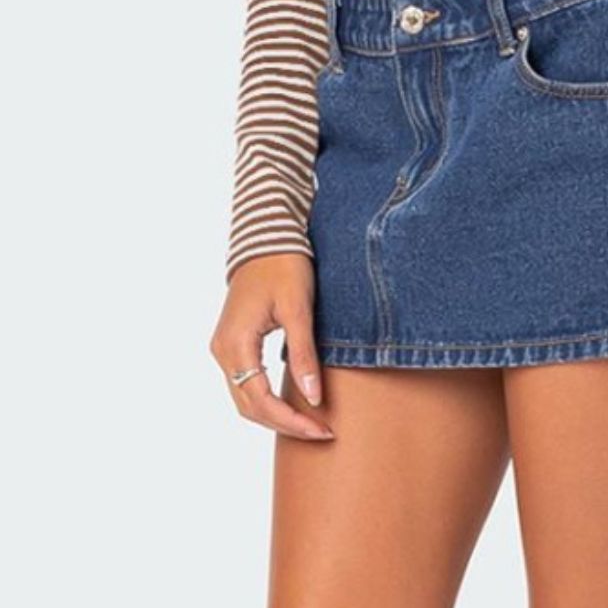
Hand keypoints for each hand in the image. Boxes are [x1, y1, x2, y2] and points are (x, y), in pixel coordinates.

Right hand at [209, 254, 333, 440]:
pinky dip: (267, 399)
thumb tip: (313, 398)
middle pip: (250, 407)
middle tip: (323, 432)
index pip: (261, 401)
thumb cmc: (284, 266)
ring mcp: (224, 348)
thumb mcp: (298, 309)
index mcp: (235, 345)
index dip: (292, 421)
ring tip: (311, 422)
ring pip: (246, 398)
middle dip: (286, 424)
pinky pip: (245, 383)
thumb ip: (303, 354)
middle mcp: (222, 351)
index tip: (323, 430)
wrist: (266, 237)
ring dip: (276, 415)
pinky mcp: (232, 343)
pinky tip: (293, 401)